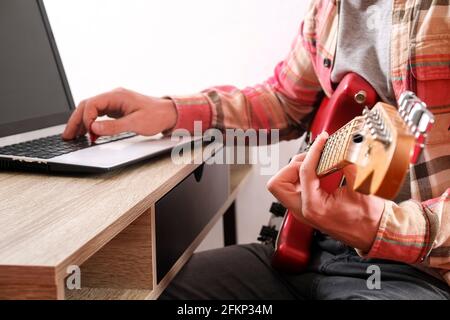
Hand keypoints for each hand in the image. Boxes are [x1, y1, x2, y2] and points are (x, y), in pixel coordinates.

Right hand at [62, 88, 177, 139]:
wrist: (169, 114)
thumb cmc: (157, 116)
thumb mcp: (136, 123)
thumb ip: (114, 127)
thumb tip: (94, 128)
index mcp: (117, 96)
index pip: (92, 103)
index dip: (86, 118)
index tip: (88, 132)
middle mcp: (113, 97)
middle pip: (87, 105)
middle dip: (76, 120)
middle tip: (67, 135)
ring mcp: (114, 102)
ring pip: (91, 109)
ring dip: (81, 122)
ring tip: (73, 136)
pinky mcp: (116, 109)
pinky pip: (98, 114)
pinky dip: (91, 123)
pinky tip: (87, 133)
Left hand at [267, 132, 384, 251]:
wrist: (373, 233)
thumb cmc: (368, 218)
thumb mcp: (360, 187)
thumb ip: (347, 164)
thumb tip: (342, 146)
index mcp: (314, 207)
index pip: (303, 171)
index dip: (313, 151)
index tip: (322, 140)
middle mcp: (303, 210)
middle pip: (279, 183)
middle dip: (293, 165)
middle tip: (313, 157)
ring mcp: (302, 210)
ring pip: (283, 185)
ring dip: (296, 170)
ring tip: (316, 162)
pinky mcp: (306, 207)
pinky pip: (293, 188)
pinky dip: (302, 176)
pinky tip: (318, 170)